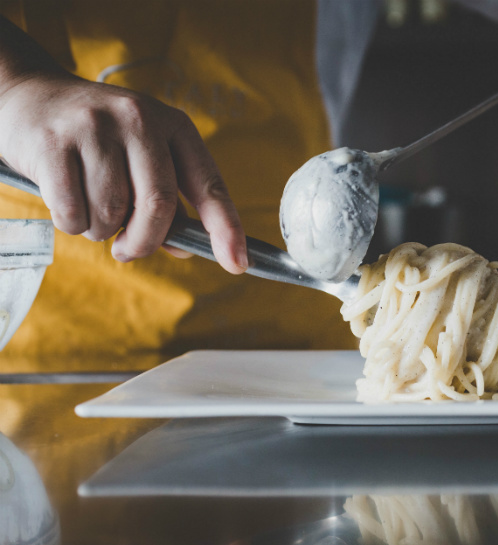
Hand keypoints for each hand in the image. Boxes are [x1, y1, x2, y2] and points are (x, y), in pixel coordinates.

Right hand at [0, 72, 247, 273]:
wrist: (29, 97)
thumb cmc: (100, 140)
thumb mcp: (143, 157)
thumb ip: (169, 202)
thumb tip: (183, 248)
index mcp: (174, 125)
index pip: (210, 185)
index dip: (227, 228)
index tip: (238, 263)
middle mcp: (139, 119)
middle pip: (160, 206)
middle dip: (146, 241)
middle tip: (129, 251)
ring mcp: (95, 127)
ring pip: (113, 213)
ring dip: (102, 230)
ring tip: (92, 207)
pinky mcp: (53, 142)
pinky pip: (73, 213)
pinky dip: (72, 223)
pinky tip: (67, 199)